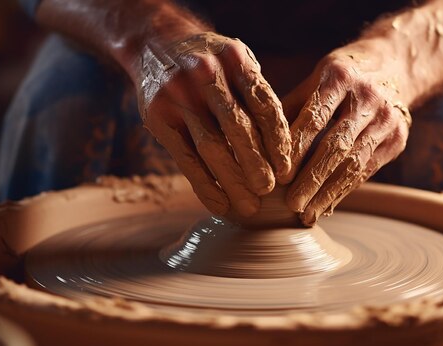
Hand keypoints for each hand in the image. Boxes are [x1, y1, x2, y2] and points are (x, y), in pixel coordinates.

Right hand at [135, 32, 290, 216]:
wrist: (154, 42)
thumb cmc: (209, 61)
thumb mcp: (235, 61)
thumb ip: (255, 93)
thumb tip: (286, 148)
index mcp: (235, 59)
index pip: (263, 104)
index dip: (277, 140)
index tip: (288, 169)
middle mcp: (206, 74)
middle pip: (237, 126)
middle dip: (256, 163)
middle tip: (269, 190)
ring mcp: (178, 95)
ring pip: (211, 146)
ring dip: (233, 180)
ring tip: (250, 207)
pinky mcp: (157, 117)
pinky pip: (184, 157)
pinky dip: (204, 184)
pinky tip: (220, 204)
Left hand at [281, 48, 411, 225]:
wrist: (395, 65)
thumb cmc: (340, 75)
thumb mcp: (315, 78)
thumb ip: (289, 107)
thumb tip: (257, 141)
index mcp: (339, 76)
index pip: (314, 118)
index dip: (296, 148)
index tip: (278, 175)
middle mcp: (367, 97)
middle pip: (336, 144)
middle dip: (312, 178)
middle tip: (291, 203)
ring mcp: (386, 119)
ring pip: (354, 162)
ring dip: (328, 192)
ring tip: (306, 213)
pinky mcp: (397, 138)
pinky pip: (367, 170)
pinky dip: (344, 190)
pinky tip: (326, 206)